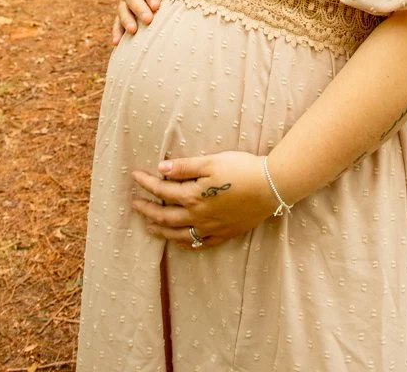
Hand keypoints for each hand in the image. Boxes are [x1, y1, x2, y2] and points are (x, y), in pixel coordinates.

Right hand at [112, 0, 176, 44]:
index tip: (157, 5)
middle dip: (140, 9)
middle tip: (149, 19)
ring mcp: (124, 1)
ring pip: (123, 11)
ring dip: (127, 21)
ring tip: (133, 31)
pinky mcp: (122, 13)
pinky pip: (117, 22)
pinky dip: (116, 32)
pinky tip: (117, 43)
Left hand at [131, 151, 278, 248]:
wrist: (271, 186)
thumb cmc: (242, 169)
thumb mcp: (212, 162)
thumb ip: (185, 167)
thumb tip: (160, 169)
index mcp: (193, 197)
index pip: (163, 190)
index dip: (147, 183)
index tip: (134, 176)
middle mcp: (199, 216)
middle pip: (166, 216)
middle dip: (147, 210)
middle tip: (134, 205)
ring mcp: (212, 228)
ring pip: (179, 235)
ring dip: (161, 231)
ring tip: (149, 227)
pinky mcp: (225, 234)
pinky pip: (200, 244)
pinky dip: (186, 244)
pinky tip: (180, 242)